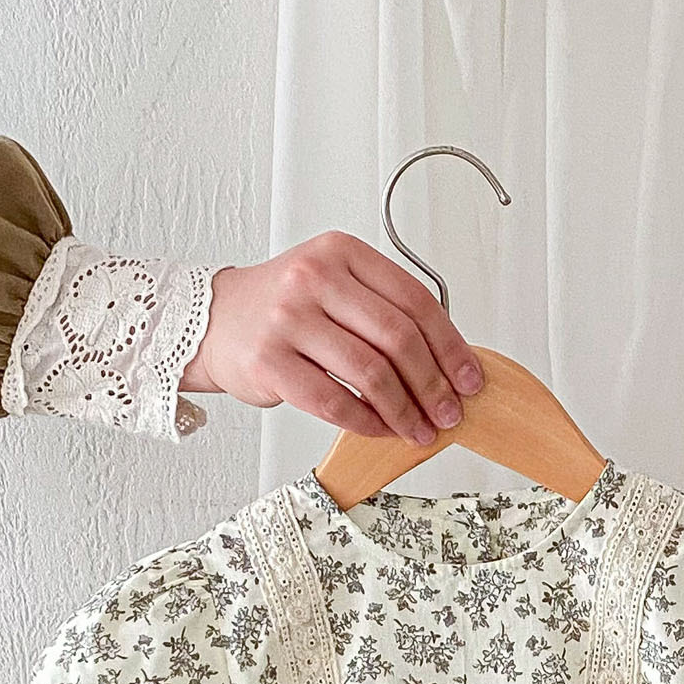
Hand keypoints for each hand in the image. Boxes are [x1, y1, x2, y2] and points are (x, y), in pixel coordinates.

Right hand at [181, 231, 484, 441]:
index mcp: (342, 253)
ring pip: (370, 373)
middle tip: (449, 413)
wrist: (213, 321)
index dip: (451, 346)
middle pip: (398, 338)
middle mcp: (313, 278)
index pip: (414, 300)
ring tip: (419, 430)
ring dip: (404, 411)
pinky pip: (334, 402)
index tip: (470, 380)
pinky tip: (381, 430)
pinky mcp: (269, 361)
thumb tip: (449, 363)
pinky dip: (367, 423)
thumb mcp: (335, 285)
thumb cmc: (285, 309)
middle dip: (434, 384)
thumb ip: (384, 311)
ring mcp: (288, 319)